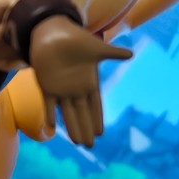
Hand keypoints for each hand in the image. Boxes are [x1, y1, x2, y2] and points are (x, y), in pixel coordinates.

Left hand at [27, 16, 132, 147]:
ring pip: (68, 113)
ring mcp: (61, 89)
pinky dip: (50, 116)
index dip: (97, 118)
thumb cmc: (76, 40)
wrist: (53, 32)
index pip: (95, 105)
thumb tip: (131, 53)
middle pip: (82, 113)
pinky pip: (49, 104)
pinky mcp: (47, 85)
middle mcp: (76, 89)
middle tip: (90, 146)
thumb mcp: (96, 48)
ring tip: (77, 143)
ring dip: (72, 127)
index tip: (101, 133)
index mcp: (89, 82)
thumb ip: (112, 53)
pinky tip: (51, 130)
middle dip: (86, 129)